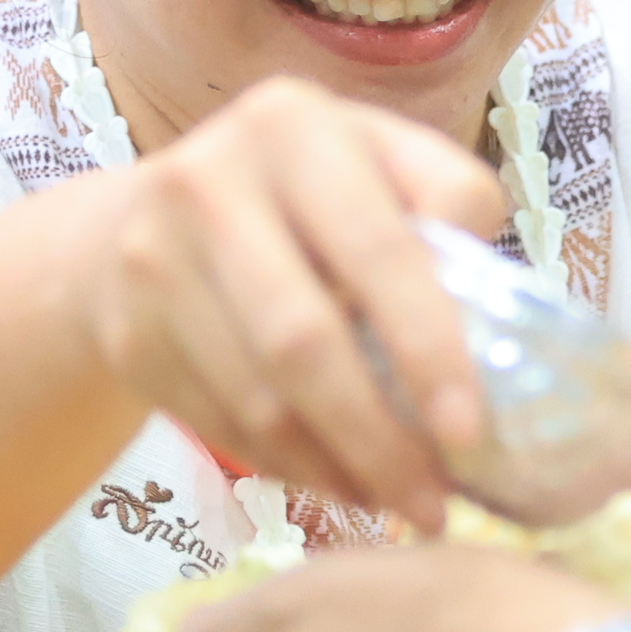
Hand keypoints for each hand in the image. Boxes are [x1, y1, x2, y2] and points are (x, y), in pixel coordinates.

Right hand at [76, 75, 512, 529]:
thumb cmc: (311, 193)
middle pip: (303, 339)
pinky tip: (334, 480)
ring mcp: (152, 259)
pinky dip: (286, 467)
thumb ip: (448, 208)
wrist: (150, 215)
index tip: (469, 432)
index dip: (427, 348)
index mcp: (295, 127)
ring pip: (256, 398)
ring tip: (396, 502)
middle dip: (378, 438)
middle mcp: (208, 182)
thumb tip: (503, 314)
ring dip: (335, 468)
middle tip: (434, 505)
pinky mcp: (128, 332)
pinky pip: (217, 424)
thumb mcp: (383, 162)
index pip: (378, 251)